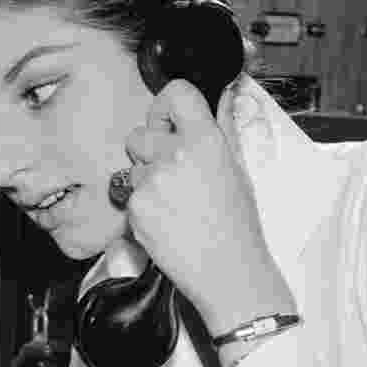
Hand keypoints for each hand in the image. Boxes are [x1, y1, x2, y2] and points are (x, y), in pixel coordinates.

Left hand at [124, 79, 295, 336]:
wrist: (228, 273)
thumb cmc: (238, 225)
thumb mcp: (237, 169)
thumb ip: (222, 128)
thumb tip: (222, 93)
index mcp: (206, 140)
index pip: (175, 93)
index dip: (165, 105)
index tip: (167, 121)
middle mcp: (175, 155)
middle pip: (140, 134)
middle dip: (148, 150)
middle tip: (171, 174)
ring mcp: (151, 182)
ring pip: (131, 168)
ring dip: (144, 181)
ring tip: (174, 204)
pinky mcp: (134, 208)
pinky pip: (128, 196)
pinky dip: (141, 207)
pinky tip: (165, 222)